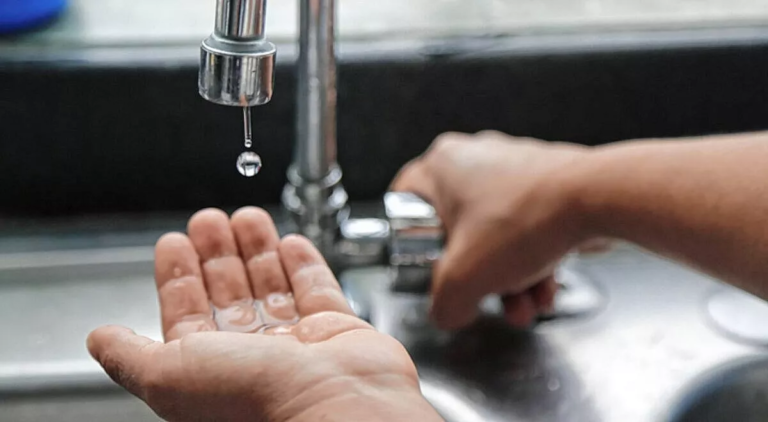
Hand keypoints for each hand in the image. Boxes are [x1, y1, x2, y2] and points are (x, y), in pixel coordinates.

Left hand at [87, 208, 441, 421]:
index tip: (174, 242)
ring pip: (272, 287)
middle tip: (209, 220)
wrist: (334, 406)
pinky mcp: (338, 330)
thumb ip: (130, 355)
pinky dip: (303, 264)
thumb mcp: (166, 374)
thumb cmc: (252, 398)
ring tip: (247, 217)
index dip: (178, 275)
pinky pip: (317, 290)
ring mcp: (298, 343)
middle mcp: (254, 358)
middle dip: (216, 254)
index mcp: (210, 370)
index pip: (187, 313)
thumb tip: (100, 340)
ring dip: (256, 250)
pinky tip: (291, 242)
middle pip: (229, 294)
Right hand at [392, 131, 591, 329]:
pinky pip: (528, 227)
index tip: (424, 262)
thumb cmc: (525, 220)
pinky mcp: (546, 180)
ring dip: (510, 277)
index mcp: (442, 165)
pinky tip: (546, 289)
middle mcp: (476, 157)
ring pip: (497, 233)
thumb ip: (444, 305)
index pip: (405, 202)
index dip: (411, 240)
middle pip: (458, 230)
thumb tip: (449, 312)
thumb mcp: (463, 280)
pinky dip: (534, 260)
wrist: (598, 200)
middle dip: (478, 276)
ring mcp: (514, 165)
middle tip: (486, 297)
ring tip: (526, 305)